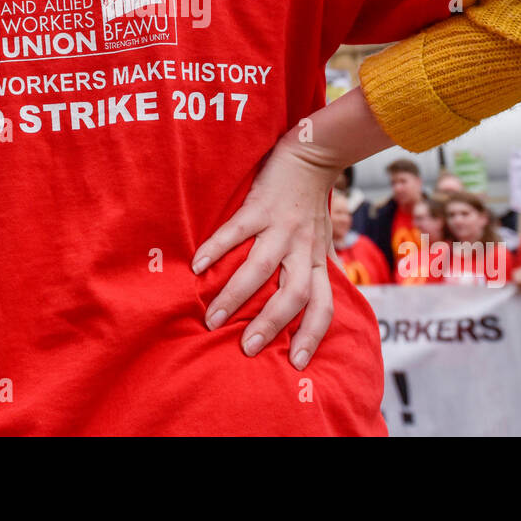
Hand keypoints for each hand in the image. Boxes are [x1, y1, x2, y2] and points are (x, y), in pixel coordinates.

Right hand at [192, 133, 339, 370]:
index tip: (298, 364)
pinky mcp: (261, 206)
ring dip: (236, 295)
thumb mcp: (322, 241)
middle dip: (270, 323)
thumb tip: (315, 304)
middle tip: (245, 348)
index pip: (323, 305)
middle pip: (293, 293)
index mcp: (316, 261)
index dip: (313, 335)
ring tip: (211, 318)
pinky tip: (197, 266)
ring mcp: (282, 227)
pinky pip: (237, 231)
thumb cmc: (312, 204)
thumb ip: (317, 270)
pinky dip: (217, 248)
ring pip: (262, 267)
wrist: (312, 157)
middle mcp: (302, 248)